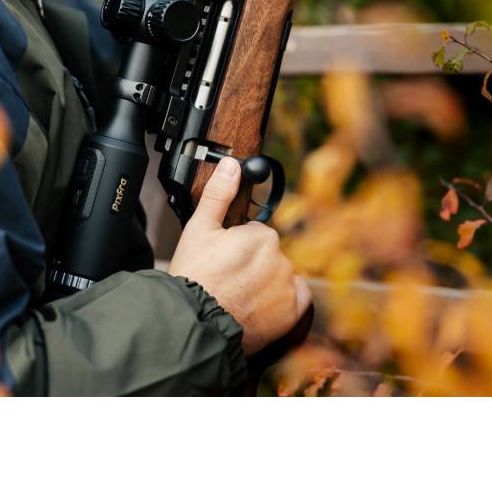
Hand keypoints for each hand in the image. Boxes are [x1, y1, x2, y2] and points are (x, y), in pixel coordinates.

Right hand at [168, 157, 311, 354]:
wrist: (196, 324)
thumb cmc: (195, 278)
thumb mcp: (199, 229)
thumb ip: (218, 194)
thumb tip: (231, 165)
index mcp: (262, 236)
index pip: (254, 235)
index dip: (236, 247)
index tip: (222, 261)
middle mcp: (281, 259)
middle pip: (268, 256)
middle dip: (251, 265)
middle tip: (227, 280)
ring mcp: (287, 287)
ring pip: (279, 276)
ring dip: (265, 283)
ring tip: (238, 296)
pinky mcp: (292, 312)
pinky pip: (296, 299)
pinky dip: (282, 301)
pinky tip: (259, 305)